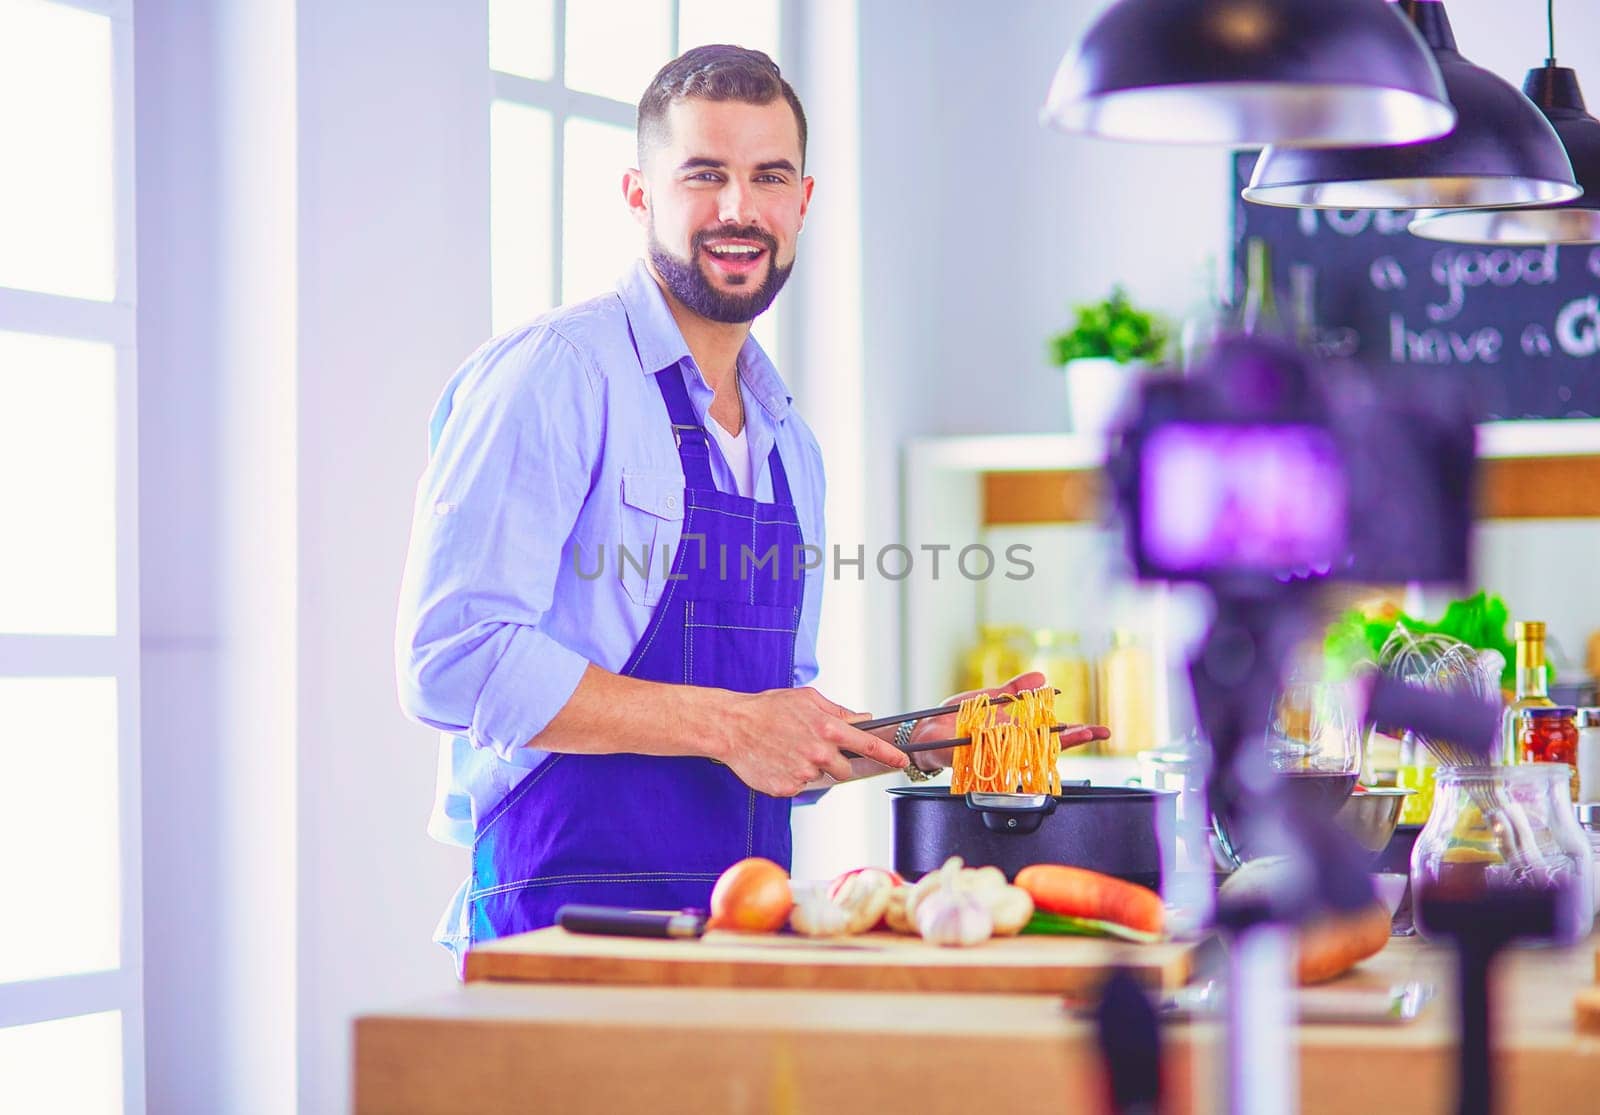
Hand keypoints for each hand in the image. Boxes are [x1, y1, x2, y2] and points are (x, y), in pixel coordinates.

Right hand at [711, 686, 908, 796]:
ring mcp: (803, 772)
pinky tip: (776, 761)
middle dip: (834, 761)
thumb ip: (838, 711)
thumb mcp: (807, 699)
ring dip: (809, 767)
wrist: (732, 726)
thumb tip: (863, 718)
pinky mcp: (787, 788)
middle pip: (845, 769)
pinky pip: (798, 786)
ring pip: (819, 777)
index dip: (890, 754)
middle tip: (811, 747)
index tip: (903, 761)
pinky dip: (790, 776)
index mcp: (828, 729)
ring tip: (787, 750)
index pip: (869, 745)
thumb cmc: (769, 708)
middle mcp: (820, 753)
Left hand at [905, 671, 1111, 771]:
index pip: (1051, 733)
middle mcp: (1012, 746)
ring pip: (1032, 753)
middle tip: (1095, 732)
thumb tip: (1043, 678)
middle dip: (1074, 739)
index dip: (1076, 732)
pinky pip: (1004, 757)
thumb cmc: (957, 718)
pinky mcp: (982, 760)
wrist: (926, 730)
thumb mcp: (988, 698)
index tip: (1098, 730)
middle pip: (1049, 746)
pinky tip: (1040, 741)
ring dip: (1055, 744)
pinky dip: (1019, 749)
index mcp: (1015, 731)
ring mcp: (1000, 755)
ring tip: (1076, 735)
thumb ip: (1014, 689)